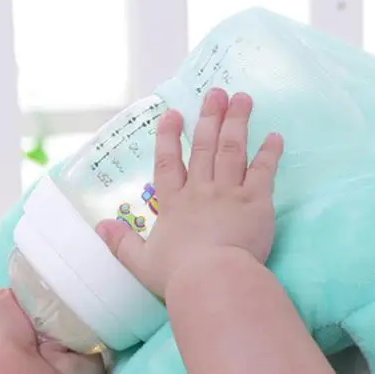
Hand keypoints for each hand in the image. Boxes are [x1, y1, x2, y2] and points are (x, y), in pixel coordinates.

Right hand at [95, 88, 283, 299]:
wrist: (213, 280)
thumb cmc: (177, 276)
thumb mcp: (141, 262)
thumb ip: (121, 243)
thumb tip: (100, 227)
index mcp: (174, 204)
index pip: (168, 163)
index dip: (168, 137)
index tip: (172, 114)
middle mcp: (200, 191)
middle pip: (204, 147)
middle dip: (209, 117)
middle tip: (216, 93)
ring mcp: (229, 193)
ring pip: (232, 150)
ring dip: (237, 122)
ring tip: (242, 98)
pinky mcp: (256, 202)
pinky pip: (264, 171)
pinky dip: (269, 152)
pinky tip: (275, 136)